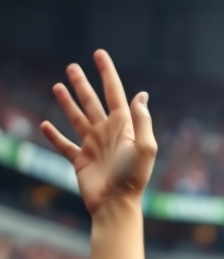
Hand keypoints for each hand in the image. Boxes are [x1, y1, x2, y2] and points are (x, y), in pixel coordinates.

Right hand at [40, 50, 156, 215]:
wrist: (117, 204)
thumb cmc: (132, 178)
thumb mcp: (144, 147)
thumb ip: (142, 121)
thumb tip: (141, 95)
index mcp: (124, 128)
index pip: (115, 94)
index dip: (107, 73)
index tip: (99, 53)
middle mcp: (108, 133)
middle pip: (92, 102)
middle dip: (83, 84)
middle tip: (73, 67)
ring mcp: (93, 146)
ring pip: (77, 118)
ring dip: (67, 103)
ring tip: (58, 85)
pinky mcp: (80, 161)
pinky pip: (64, 145)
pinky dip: (54, 136)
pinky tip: (44, 125)